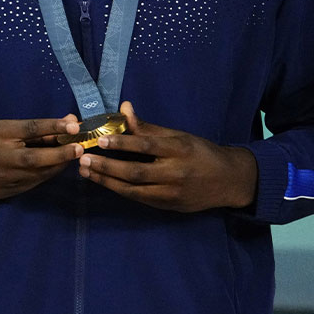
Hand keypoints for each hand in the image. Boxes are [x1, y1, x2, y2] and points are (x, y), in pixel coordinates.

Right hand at [0, 115, 82, 199]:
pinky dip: (48, 173)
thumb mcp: (2, 128)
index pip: (30, 129)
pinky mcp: (11, 191)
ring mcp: (6, 178)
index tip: (73, 124)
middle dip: (62, 153)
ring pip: (41, 172)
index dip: (53, 126)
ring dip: (59, 164)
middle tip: (81, 147)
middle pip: (37, 157)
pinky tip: (55, 165)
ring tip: (73, 154)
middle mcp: (2, 158)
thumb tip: (68, 122)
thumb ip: (34, 127)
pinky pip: (35, 181)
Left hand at [78, 101, 257, 211]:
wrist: (230, 181)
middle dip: (107, 167)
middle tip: (83, 159)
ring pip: (134, 189)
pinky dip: (119, 190)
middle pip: (136, 172)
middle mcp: (176, 173)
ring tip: (86, 171)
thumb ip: (148, 127)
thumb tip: (124, 107)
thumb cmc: (200, 152)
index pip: (147, 146)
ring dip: (107, 181)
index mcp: (180, 149)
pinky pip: (139, 198)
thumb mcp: (178, 136)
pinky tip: (103, 181)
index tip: (101, 139)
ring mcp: (172, 192)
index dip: (123, 143)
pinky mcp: (169, 206)